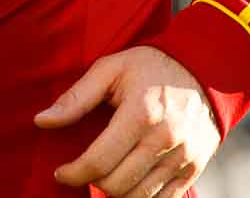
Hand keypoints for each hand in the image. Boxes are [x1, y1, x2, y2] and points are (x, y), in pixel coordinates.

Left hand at [35, 46, 219, 196]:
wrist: (206, 68)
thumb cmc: (152, 65)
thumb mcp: (111, 68)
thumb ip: (76, 97)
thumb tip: (42, 121)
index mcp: (141, 114)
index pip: (99, 162)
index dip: (73, 173)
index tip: (61, 172)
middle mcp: (164, 140)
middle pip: (117, 185)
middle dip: (92, 182)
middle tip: (83, 169)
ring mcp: (182, 157)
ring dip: (115, 192)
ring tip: (105, 174)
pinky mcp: (194, 168)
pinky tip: (128, 182)